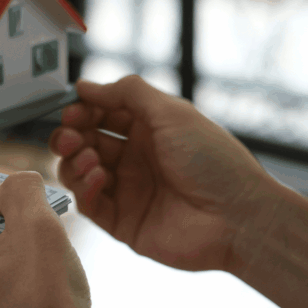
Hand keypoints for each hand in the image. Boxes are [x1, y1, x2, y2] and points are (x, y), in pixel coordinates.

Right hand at [49, 76, 279, 272]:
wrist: (238, 218)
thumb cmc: (215, 163)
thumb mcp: (172, 113)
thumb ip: (128, 93)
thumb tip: (86, 86)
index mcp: (148, 132)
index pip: (101, 116)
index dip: (83, 111)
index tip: (72, 109)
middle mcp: (135, 160)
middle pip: (84, 143)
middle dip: (69, 136)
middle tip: (69, 136)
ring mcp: (127, 191)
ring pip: (79, 173)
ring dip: (74, 162)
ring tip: (89, 159)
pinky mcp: (121, 222)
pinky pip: (89, 204)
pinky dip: (86, 189)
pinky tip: (100, 178)